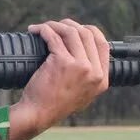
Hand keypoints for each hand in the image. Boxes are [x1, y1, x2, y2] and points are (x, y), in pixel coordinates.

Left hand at [12, 19, 110, 139]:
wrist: (38, 115)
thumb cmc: (54, 105)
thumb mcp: (82, 95)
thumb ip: (88, 78)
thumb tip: (86, 56)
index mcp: (102, 79)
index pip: (103, 45)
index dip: (89, 32)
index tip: (75, 29)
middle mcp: (94, 72)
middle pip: (87, 34)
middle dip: (70, 25)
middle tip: (55, 27)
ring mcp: (80, 66)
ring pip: (72, 32)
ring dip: (56, 25)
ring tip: (44, 27)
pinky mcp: (62, 62)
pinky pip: (54, 37)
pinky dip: (44, 30)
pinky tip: (36, 30)